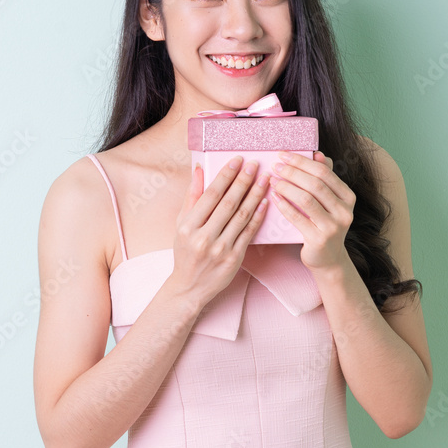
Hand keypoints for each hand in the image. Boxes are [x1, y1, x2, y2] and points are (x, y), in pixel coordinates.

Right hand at [169, 156, 269, 308]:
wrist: (189, 287)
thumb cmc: (185, 252)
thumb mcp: (181, 224)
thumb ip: (191, 196)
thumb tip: (199, 168)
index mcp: (188, 226)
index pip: (211, 195)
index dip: (226, 176)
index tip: (238, 161)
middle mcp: (203, 237)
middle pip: (229, 203)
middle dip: (244, 181)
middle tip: (256, 164)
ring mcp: (220, 249)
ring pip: (242, 216)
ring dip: (255, 195)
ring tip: (265, 179)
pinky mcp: (234, 258)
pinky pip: (249, 232)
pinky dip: (258, 216)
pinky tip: (266, 202)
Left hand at [267, 150, 355, 271]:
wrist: (328, 259)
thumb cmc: (324, 224)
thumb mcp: (329, 201)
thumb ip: (325, 179)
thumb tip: (318, 154)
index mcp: (348, 197)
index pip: (324, 172)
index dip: (303, 161)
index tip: (284, 155)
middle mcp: (345, 211)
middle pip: (315, 184)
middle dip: (293, 172)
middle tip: (276, 166)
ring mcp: (333, 227)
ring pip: (306, 199)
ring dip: (286, 187)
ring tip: (273, 180)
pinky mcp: (319, 239)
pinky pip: (297, 218)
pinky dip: (284, 205)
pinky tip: (274, 197)